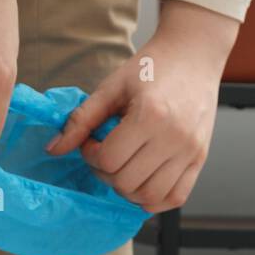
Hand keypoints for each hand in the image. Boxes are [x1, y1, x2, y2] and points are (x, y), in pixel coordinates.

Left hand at [47, 0, 238, 212]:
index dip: (91, 155)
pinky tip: (143, 181)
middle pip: (126, 182)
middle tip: (106, 154)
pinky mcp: (200, 159)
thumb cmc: (152, 67)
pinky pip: (175, 198)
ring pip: (149, 197)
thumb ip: (81, 120)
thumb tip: (53, 149)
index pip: (109, 159)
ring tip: (124, 168)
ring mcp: (190, 152)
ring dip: (127, 190)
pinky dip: (154, 199)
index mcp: (151, 115)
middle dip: (106, 173)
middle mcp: (174, 138)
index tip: (93, 141)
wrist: (193, 55)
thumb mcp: (111, 88)